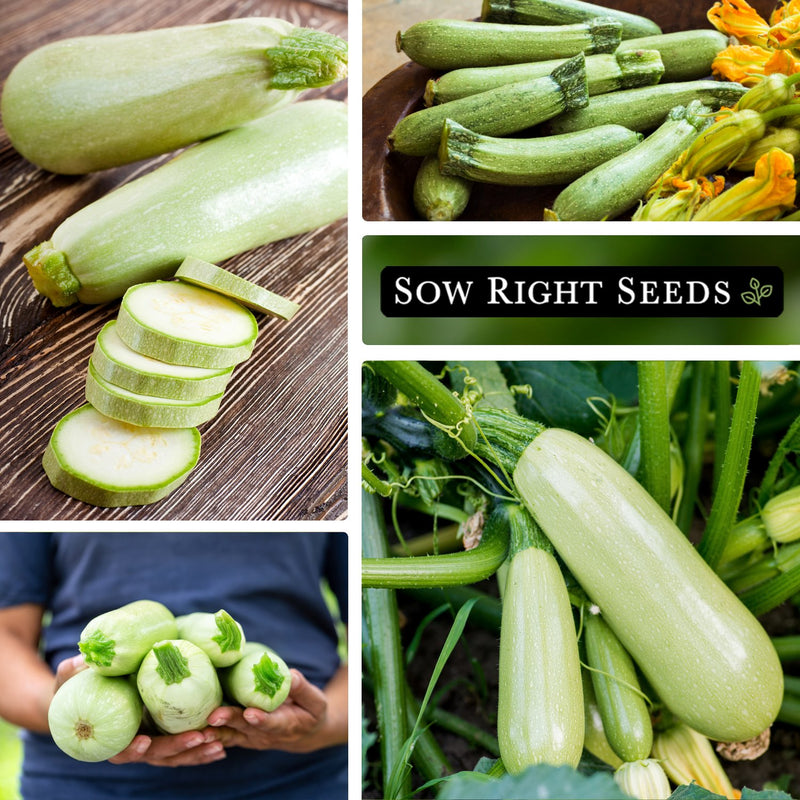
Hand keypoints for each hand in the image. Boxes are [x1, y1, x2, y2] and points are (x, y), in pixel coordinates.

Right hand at [54, 653, 224, 766]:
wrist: (87, 695)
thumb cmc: (76, 687)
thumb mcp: (70, 678)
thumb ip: (73, 672)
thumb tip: (79, 661)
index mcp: (109, 737)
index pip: (121, 750)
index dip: (133, 748)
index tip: (145, 740)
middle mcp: (131, 745)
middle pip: (156, 755)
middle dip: (178, 748)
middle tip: (200, 737)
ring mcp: (150, 742)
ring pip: (174, 756)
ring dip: (197, 753)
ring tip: (220, 744)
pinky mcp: (165, 734)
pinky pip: (184, 748)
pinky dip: (201, 751)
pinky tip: (223, 748)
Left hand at [206, 669, 329, 752]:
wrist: (304, 733)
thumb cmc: (311, 712)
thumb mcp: (316, 702)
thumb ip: (303, 689)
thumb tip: (291, 674)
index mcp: (286, 725)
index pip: (272, 723)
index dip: (261, 719)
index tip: (251, 713)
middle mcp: (265, 734)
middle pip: (245, 728)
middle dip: (230, 720)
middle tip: (215, 715)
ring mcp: (251, 737)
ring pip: (230, 734)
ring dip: (215, 730)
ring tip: (199, 725)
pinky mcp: (242, 735)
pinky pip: (224, 735)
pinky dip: (211, 733)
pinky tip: (194, 727)